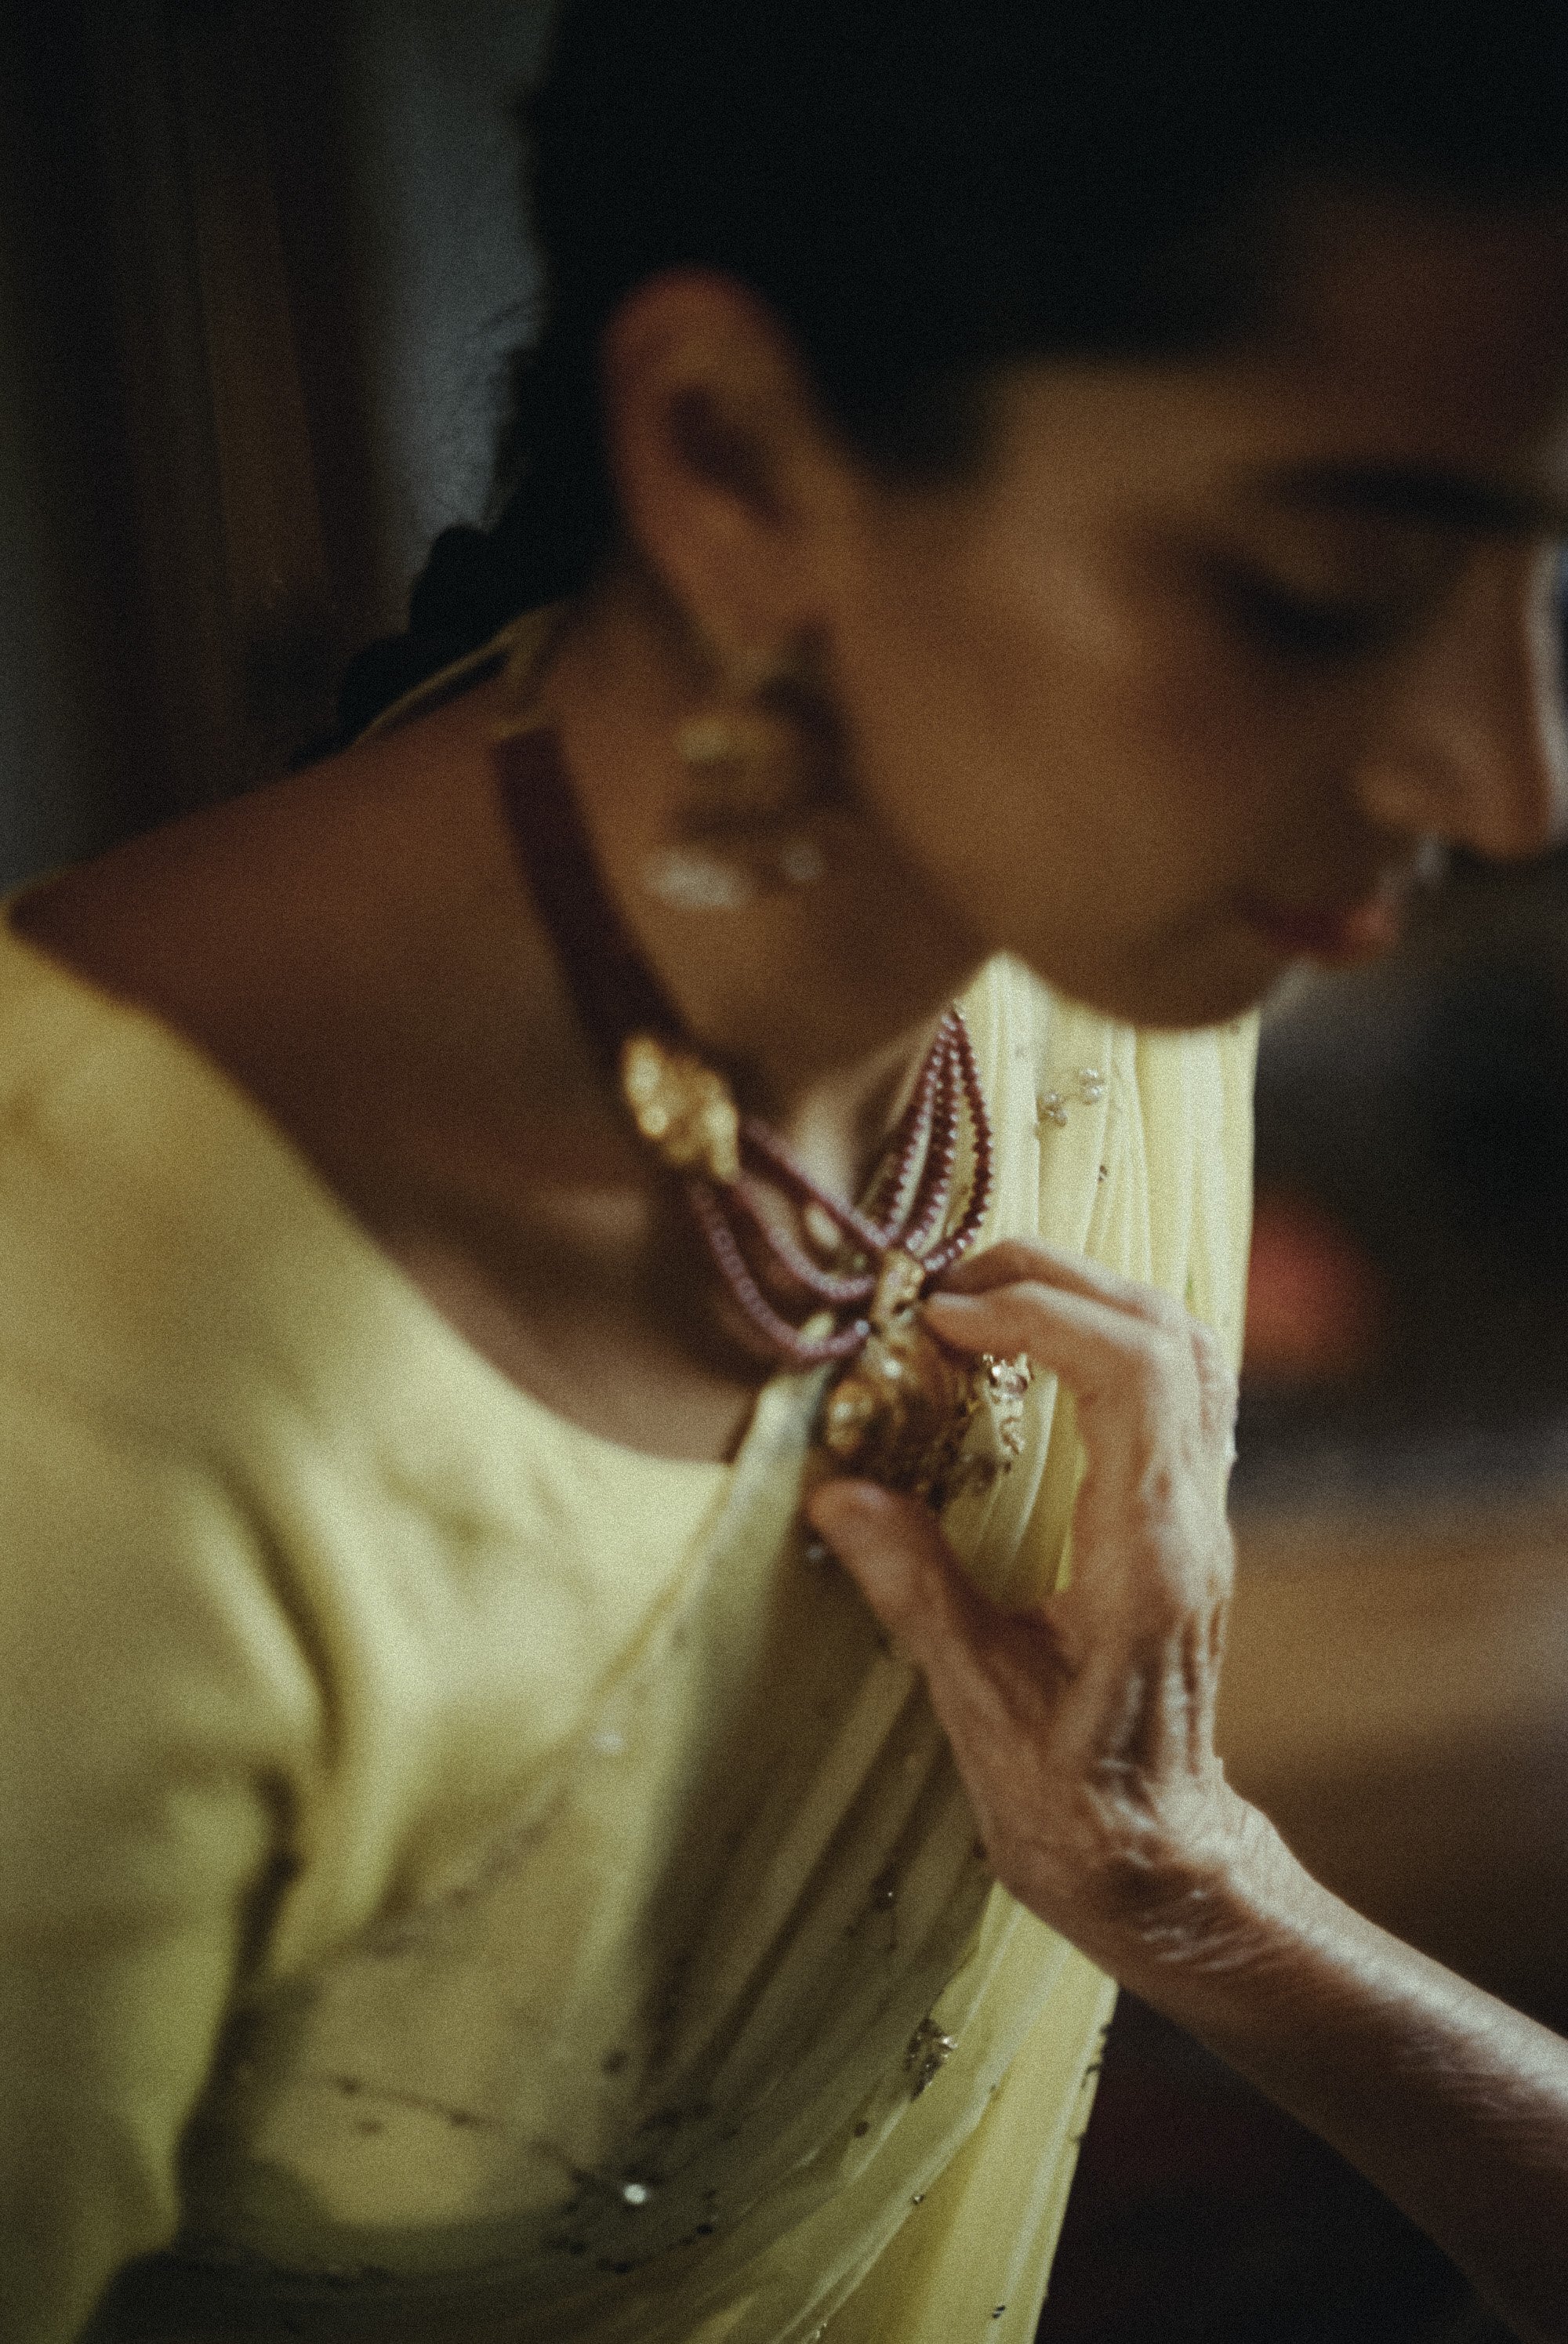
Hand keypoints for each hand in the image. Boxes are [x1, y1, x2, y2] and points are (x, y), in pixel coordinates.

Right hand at [807, 1239, 1258, 1972]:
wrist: (1163, 1863)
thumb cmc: (1074, 1810)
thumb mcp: (978, 1710)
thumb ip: (916, 1592)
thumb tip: (838, 1494)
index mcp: (1145, 1556)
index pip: (1130, 1374)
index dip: (1037, 1314)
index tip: (940, 1315)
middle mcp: (1190, 1519)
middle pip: (1168, 1334)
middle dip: (1058, 1279)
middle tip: (949, 1284)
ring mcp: (1202, 1516)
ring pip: (1187, 1350)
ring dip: (1091, 1296)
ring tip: (987, 1298)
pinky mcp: (1188, 1520)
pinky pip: (1179, 1385)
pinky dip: (1110, 1335)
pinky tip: (1036, 1351)